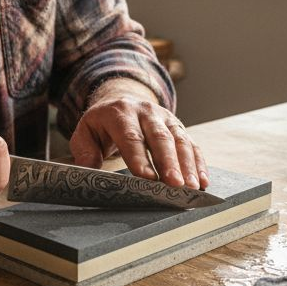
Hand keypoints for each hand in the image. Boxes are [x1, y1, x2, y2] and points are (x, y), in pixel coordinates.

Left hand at [68, 82, 208, 189]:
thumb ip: (84, 151)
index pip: (131, 136)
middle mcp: (146, 112)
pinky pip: (191, 144)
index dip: (139, 157)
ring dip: (188, 165)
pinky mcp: (178, 127)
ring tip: (191, 186)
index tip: (147, 178)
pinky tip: (202, 180)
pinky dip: (199, 163)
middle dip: (169, 163)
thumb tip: (87, 172)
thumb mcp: (85, 132)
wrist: (121, 99)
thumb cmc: (102, 123)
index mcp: (120, 113)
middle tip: (175, 185)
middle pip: (160, 138)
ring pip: (179, 140)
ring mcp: (165, 118)